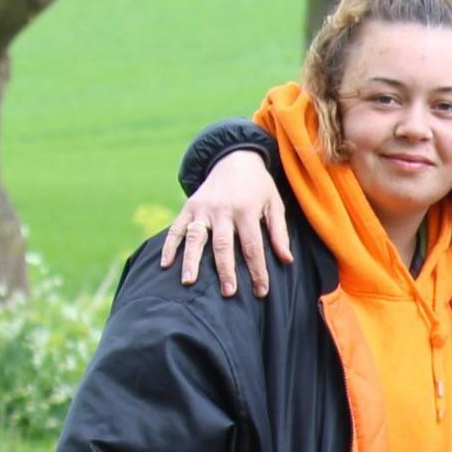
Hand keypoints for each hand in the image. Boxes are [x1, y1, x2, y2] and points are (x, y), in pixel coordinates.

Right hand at [158, 150, 288, 295]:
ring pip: (195, 237)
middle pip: (223, 245)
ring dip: (191, 260)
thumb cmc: (259, 187)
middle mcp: (222, 210)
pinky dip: (169, 246)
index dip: (258, 270)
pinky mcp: (188, 207)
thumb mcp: (275, 204)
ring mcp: (202, 208)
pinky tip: (165, 264)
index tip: (261, 291)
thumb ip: (279, 232)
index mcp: (246, 210)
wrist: (235, 159)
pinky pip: (176, 228)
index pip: (252, 247)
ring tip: (188, 281)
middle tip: (228, 293)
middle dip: (225, 270)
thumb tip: (287, 260)